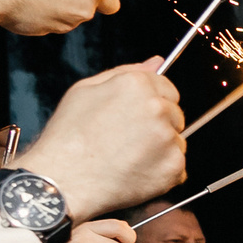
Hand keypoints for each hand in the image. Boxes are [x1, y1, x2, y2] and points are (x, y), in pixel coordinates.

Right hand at [13, 61, 185, 218]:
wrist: (64, 180)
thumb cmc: (69, 137)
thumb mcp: (85, 90)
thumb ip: (125, 73)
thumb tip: (156, 62)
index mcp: (138, 85)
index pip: (167, 89)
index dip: (152, 103)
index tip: (139, 117)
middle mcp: (158, 109)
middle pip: (174, 115)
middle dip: (158, 125)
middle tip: (128, 141)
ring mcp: (168, 139)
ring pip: (177, 141)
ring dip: (161, 149)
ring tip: (128, 158)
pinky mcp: (173, 167)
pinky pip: (178, 168)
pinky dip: (163, 173)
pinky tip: (136, 173)